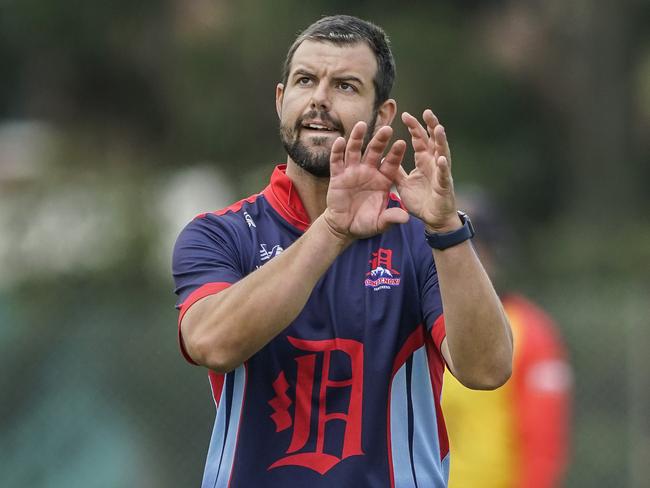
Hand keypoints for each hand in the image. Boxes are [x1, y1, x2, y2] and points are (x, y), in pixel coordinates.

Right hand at [323, 121, 408, 239]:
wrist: (343, 227)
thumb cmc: (364, 223)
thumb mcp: (380, 223)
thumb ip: (391, 218)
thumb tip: (406, 218)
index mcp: (383, 179)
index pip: (391, 163)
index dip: (396, 154)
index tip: (402, 143)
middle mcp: (368, 171)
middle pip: (375, 152)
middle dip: (380, 140)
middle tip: (387, 128)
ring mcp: (352, 171)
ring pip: (355, 151)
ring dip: (357, 138)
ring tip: (361, 124)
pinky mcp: (337, 176)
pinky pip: (336, 161)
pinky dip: (337, 151)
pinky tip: (339, 140)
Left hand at [396, 110, 459, 231]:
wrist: (433, 220)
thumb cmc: (422, 200)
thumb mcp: (403, 184)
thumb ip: (395, 171)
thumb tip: (382, 158)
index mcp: (424, 161)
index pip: (419, 140)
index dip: (414, 127)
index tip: (405, 114)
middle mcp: (434, 163)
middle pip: (433, 141)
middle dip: (430, 126)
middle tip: (427, 112)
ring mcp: (441, 174)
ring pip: (442, 153)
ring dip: (441, 141)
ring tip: (439, 128)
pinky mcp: (444, 187)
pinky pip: (444, 176)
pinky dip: (442, 168)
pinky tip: (440, 159)